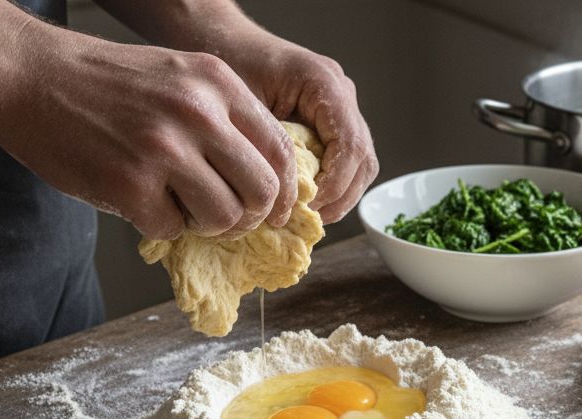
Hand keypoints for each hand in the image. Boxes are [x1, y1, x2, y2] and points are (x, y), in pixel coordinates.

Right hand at [0, 26, 296, 239]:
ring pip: (225, 217)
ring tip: (182, 207)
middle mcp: (197, 113)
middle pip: (263, 192)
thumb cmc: (108, 83)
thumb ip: (227, 119)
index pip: (281, 152)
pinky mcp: (130, 184)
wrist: (30, 77)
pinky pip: (171, 228)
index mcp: (218, 84)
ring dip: (208, 225)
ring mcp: (163, 149)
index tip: (277, 211)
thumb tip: (272, 180)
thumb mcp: (182, 79)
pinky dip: (160, 224)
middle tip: (231, 218)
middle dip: (252, 216)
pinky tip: (139, 198)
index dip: (286, 193)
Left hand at [218, 32, 378, 222]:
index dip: (334, 185)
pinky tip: (309, 198)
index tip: (306, 206)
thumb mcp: (242, 107)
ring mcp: (341, 106)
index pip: (350, 147)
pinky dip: (333, 183)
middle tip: (311, 218)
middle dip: (341, 195)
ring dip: (341, 194)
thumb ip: (269, 151)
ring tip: (311, 213)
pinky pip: (346, 159)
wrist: (218, 38)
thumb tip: (285, 203)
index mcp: (325, 84)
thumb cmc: (224, 63)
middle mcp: (342, 93)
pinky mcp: (332, 119)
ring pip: (361, 164)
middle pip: (363, 160)